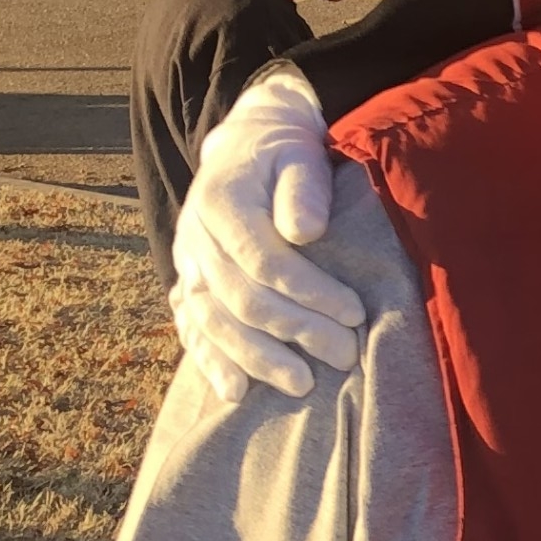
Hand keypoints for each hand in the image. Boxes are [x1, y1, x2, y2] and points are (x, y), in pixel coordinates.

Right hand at [171, 64, 362, 398]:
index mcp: (220, 201)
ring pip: (214, 321)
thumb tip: (305, 231)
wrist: (246, 147)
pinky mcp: (186, 284)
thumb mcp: (299, 152)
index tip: (355, 313)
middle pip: (241, 297)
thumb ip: (303, 187)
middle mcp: (194, 236)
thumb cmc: (285, 154)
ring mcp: (185, 264)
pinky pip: (192, 329)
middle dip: (296, 331)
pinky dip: (212, 362)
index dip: (310, 291)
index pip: (263, 259)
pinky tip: (237, 392)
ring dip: (258, 359)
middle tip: (345, 355)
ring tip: (304, 385)